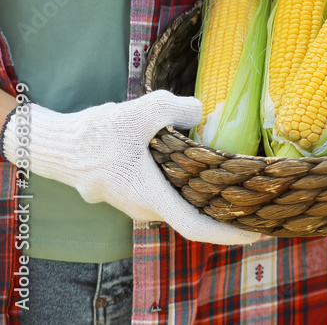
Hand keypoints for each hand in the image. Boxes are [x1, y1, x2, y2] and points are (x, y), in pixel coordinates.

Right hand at [1, 90, 259, 245]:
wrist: (56, 144)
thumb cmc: (97, 134)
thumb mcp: (143, 110)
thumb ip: (179, 109)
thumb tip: (201, 112)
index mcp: (151, 197)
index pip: (196, 226)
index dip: (228, 232)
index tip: (255, 232)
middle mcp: (145, 208)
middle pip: (193, 214)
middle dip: (224, 208)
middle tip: (256, 197)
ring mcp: (136, 202)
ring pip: (178, 201)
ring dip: (204, 193)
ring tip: (235, 178)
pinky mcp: (130, 191)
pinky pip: (165, 192)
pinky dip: (186, 184)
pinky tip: (200, 163)